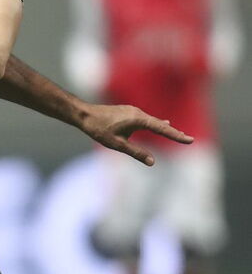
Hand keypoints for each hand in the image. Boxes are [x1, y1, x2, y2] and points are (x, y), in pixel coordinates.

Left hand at [78, 103, 193, 165]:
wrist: (84, 114)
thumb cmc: (99, 129)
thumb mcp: (117, 144)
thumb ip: (136, 152)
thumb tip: (152, 162)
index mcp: (138, 119)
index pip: (161, 129)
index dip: (176, 135)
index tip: (189, 140)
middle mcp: (137, 113)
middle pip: (160, 124)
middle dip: (174, 132)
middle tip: (189, 139)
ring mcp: (132, 111)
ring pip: (153, 121)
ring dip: (165, 128)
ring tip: (178, 134)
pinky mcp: (128, 112)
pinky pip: (146, 119)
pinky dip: (156, 123)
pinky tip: (161, 123)